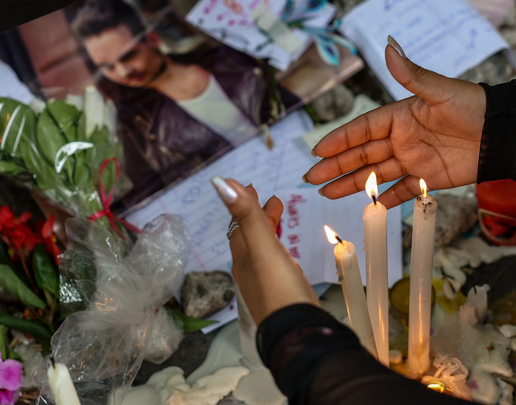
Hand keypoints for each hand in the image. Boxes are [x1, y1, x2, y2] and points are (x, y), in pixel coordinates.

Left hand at [212, 177, 318, 323]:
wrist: (296, 332)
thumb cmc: (279, 290)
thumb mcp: (262, 247)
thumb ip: (246, 215)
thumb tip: (220, 182)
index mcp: (243, 256)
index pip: (239, 223)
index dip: (243, 203)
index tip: (251, 185)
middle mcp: (249, 269)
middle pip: (249, 235)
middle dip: (256, 214)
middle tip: (269, 198)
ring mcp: (264, 282)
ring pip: (261, 249)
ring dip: (267, 230)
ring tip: (278, 217)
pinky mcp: (280, 292)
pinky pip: (273, 262)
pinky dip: (276, 248)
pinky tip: (285, 254)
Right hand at [305, 37, 485, 207]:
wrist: (504, 132)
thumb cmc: (475, 105)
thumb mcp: (441, 90)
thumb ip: (412, 74)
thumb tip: (389, 45)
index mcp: (401, 115)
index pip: (362, 129)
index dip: (340, 139)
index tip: (318, 150)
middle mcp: (403, 138)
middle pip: (362, 154)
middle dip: (335, 165)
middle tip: (310, 177)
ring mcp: (414, 159)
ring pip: (376, 174)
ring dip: (352, 183)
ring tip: (326, 192)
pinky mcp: (429, 178)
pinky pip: (402, 191)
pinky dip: (386, 199)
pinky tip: (368, 207)